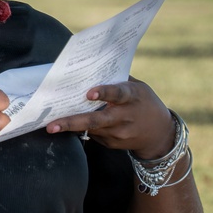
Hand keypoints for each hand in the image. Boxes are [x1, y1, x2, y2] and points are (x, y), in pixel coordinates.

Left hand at [46, 78, 174, 158]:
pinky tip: (70, 124)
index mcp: (132, 97)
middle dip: (72, 122)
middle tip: (52, 125)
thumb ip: (116, 80)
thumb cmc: (144, 102)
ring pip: (91, 130)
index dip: (104, 93)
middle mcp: (126, 117)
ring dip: (70, 127)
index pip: (118, 94)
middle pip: (96, 120)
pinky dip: (81, 129)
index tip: (89, 94)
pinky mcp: (113, 144)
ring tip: (51, 125)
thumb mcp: (137, 87)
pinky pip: (93, 135)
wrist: (161, 134)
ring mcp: (120, 133)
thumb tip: (88, 69)